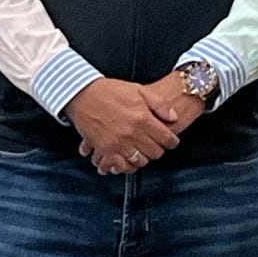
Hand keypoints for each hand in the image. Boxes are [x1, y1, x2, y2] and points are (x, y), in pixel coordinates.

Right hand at [65, 78, 179, 174]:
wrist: (83, 94)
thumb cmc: (110, 91)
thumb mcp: (139, 90)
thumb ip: (159, 104)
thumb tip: (173, 117)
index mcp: (143, 118)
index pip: (166, 139)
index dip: (172, 141)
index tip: (171, 141)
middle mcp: (132, 133)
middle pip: (155, 153)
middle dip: (159, 149)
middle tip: (156, 144)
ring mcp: (118, 143)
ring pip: (140, 162)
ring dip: (144, 157)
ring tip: (142, 150)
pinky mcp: (105, 150)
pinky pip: (121, 166)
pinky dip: (126, 166)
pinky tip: (128, 159)